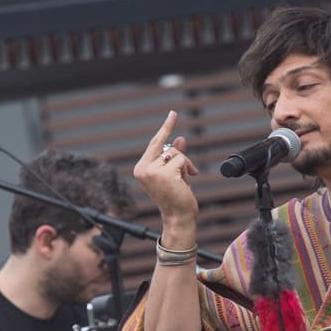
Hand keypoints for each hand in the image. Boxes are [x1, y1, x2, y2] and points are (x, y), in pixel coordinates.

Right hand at [133, 110, 199, 236]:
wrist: (178, 217)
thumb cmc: (176, 197)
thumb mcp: (175, 174)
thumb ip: (176, 156)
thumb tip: (180, 138)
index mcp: (141, 169)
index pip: (154, 143)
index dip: (166, 128)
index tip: (173, 113)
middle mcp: (143, 169)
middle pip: (167, 147)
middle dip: (181, 157)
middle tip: (189, 173)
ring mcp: (152, 171)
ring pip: (176, 153)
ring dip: (185, 165)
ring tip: (185, 181)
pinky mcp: (164, 174)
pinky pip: (181, 160)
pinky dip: (188, 169)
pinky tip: (186, 183)